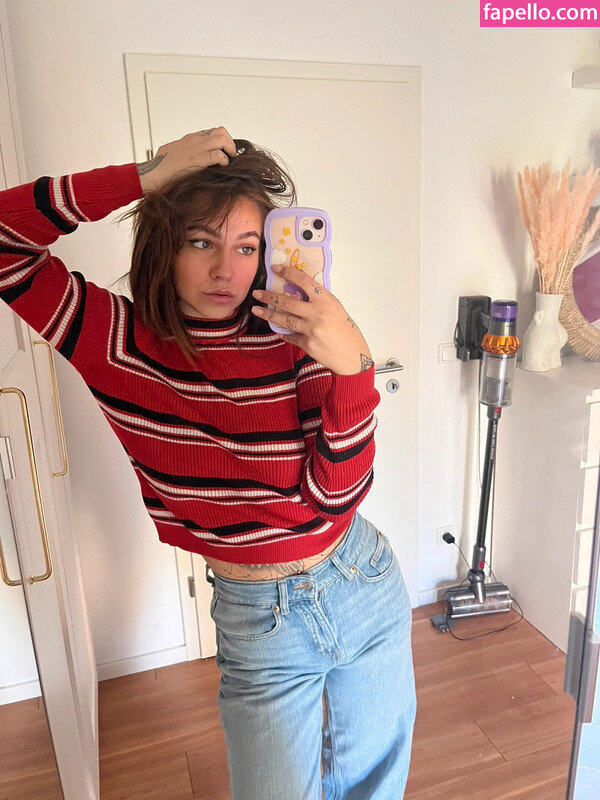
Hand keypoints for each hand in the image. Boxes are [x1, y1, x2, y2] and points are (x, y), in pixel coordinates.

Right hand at [137, 127, 236, 192]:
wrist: (152, 174)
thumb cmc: (159, 168)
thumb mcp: (169, 153)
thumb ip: (179, 151)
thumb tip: (182, 157)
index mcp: (188, 139)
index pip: (211, 132)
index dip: (221, 140)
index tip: (224, 150)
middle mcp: (194, 140)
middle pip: (220, 131)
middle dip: (229, 142)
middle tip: (230, 154)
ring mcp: (196, 149)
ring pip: (222, 139)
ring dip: (230, 149)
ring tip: (229, 159)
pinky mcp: (198, 160)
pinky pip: (219, 155)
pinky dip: (224, 161)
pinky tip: (222, 167)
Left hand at [251, 265, 373, 375]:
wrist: (352, 355)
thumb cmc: (347, 331)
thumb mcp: (336, 309)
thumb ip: (319, 301)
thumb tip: (299, 293)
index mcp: (326, 300)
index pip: (303, 281)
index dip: (288, 273)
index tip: (275, 268)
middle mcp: (317, 313)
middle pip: (287, 302)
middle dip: (269, 297)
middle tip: (257, 293)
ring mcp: (311, 330)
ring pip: (284, 319)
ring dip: (268, 314)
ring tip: (257, 310)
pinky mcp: (307, 344)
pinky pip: (290, 336)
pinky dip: (284, 333)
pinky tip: (278, 331)